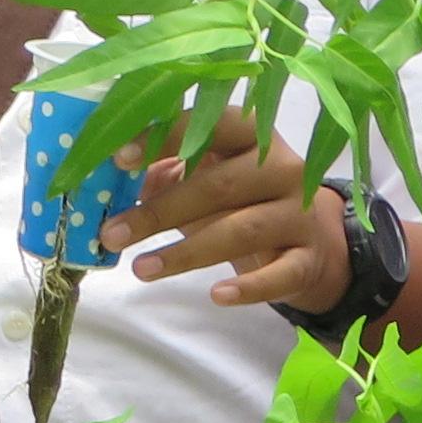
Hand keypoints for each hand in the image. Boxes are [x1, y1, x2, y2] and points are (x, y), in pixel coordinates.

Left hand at [97, 106, 345, 311]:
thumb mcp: (204, 181)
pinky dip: (249, 287)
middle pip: (218, 186)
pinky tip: (217, 295)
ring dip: (186, 252)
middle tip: (111, 234)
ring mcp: (299, 213)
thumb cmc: (241, 202)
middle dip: (159, 212)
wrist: (310, 242)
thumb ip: (165, 174)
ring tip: (140, 269)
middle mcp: (282, 169)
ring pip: (242, 231)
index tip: (119, 157)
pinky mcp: (308, 257)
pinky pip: (281, 274)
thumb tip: (117, 182)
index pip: (213, 126)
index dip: (167, 138)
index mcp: (252, 137)